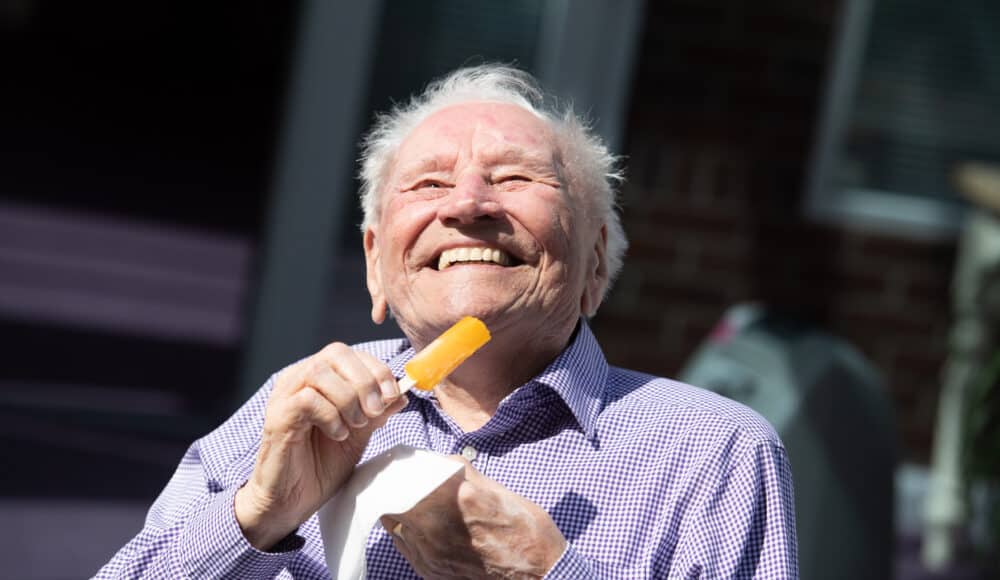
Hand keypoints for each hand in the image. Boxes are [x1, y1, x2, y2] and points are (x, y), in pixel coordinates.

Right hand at [235, 342, 406, 549]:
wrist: (292, 501)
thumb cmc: (321, 465)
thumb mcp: (358, 435)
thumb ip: (376, 413)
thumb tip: (402, 394)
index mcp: (317, 379)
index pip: (348, 353)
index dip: (376, 369)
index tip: (393, 396)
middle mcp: (297, 380)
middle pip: (335, 353)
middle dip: (365, 381)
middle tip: (374, 412)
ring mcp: (284, 396)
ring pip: (320, 372)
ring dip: (348, 399)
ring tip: (355, 426)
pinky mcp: (277, 417)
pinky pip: (306, 400)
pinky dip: (330, 416)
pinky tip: (337, 434)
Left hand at [381, 458, 566, 578]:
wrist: (538, 575)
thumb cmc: (526, 530)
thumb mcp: (499, 491)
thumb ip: (463, 473)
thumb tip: (439, 460)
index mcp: (459, 497)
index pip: (414, 475)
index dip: (406, 468)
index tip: (405, 462)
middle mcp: (439, 526)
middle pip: (398, 497)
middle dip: (400, 487)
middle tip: (403, 479)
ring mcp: (432, 552)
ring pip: (395, 521)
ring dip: (400, 508)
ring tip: (408, 500)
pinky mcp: (429, 571)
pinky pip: (403, 544)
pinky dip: (406, 530)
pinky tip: (417, 523)